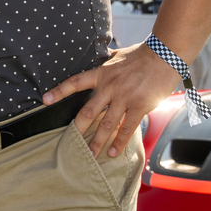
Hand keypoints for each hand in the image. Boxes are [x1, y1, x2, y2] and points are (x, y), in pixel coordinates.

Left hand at [43, 42, 180, 158]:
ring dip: (97, 142)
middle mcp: (109, 87)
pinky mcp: (140, 106)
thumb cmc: (142, 55)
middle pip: (88, 112)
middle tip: (70, 144)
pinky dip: (119, 142)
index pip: (75, 82)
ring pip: (106, 124)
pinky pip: (126, 128)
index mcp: (101, 74)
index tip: (45, 100)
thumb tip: (97, 61)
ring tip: (91, 156)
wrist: (165, 54)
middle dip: (78, 129)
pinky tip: (113, 152)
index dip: (59, 91)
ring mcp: (124, 98)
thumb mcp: (117, 57)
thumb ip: (105, 63)